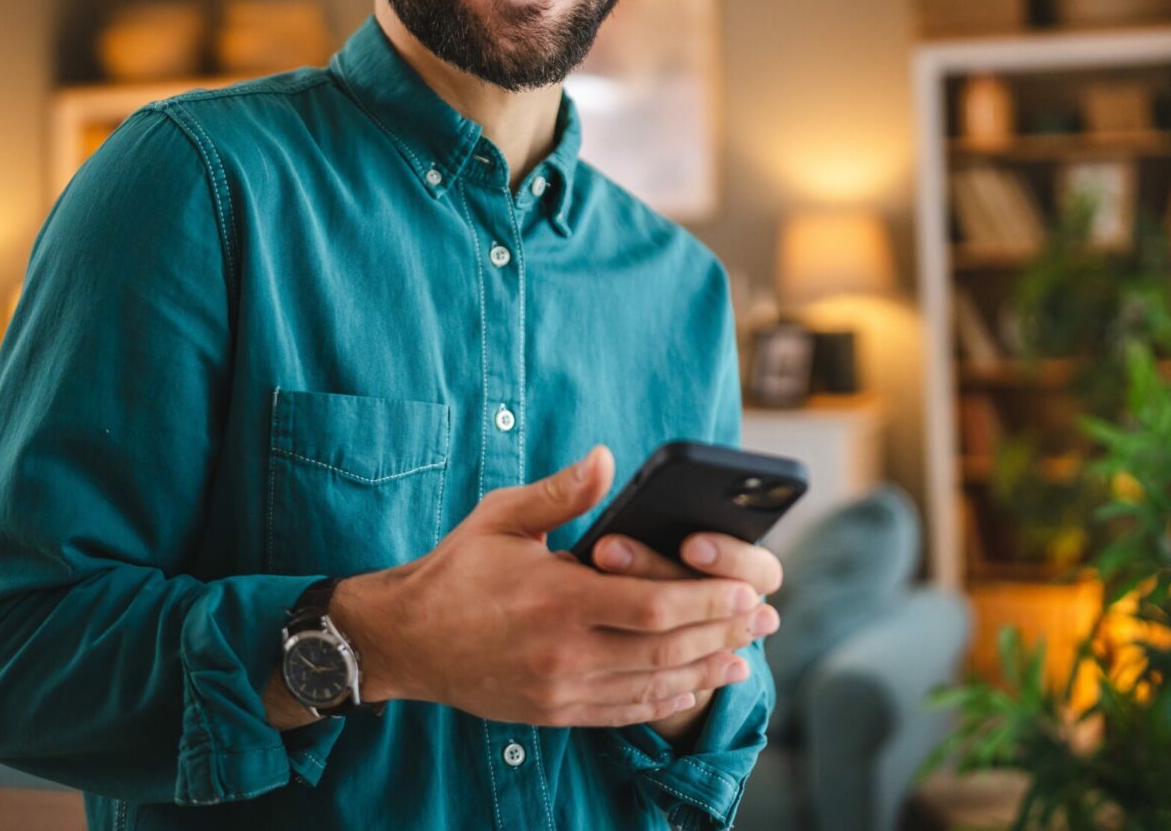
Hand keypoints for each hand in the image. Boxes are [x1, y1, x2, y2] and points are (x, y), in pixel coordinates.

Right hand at [328, 446, 767, 728]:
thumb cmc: (456, 570)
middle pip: (666, 649)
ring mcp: (561, 690)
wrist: (407, 640)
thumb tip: (608, 458)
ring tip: (744, 657)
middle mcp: (564, 652)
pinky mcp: (555, 713)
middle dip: (723, 633)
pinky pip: (625, 712)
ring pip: (653, 685)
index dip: (709, 600)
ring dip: (706, 670)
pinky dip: (666, 701)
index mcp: (556, 599)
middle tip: (764, 620)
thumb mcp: (502, 518)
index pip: (654, 605)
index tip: (746, 590)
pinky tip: (692, 686)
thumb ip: (561, 493)